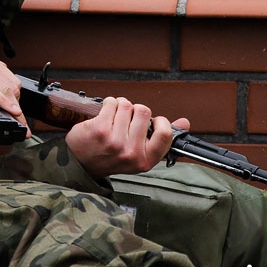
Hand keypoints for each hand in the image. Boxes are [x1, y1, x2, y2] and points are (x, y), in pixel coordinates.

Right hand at [0, 28, 29, 135]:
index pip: (10, 79)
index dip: (18, 99)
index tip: (21, 115)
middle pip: (13, 87)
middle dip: (20, 109)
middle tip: (22, 126)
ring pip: (5, 90)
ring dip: (17, 112)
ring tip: (22, 128)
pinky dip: (3, 102)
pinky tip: (13, 112)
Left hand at [64, 96, 189, 178]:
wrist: (81, 163)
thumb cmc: (111, 156)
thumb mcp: (139, 153)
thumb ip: (161, 137)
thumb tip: (185, 122)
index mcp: (145, 160)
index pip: (165, 133)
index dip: (160, 121)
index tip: (152, 121)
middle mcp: (131, 153)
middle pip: (143, 111)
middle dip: (134, 111)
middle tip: (125, 121)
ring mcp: (115, 141)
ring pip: (127, 105)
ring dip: (120, 106)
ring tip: (113, 119)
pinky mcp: (100, 129)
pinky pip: (112, 102)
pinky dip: (108, 104)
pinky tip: (104, 114)